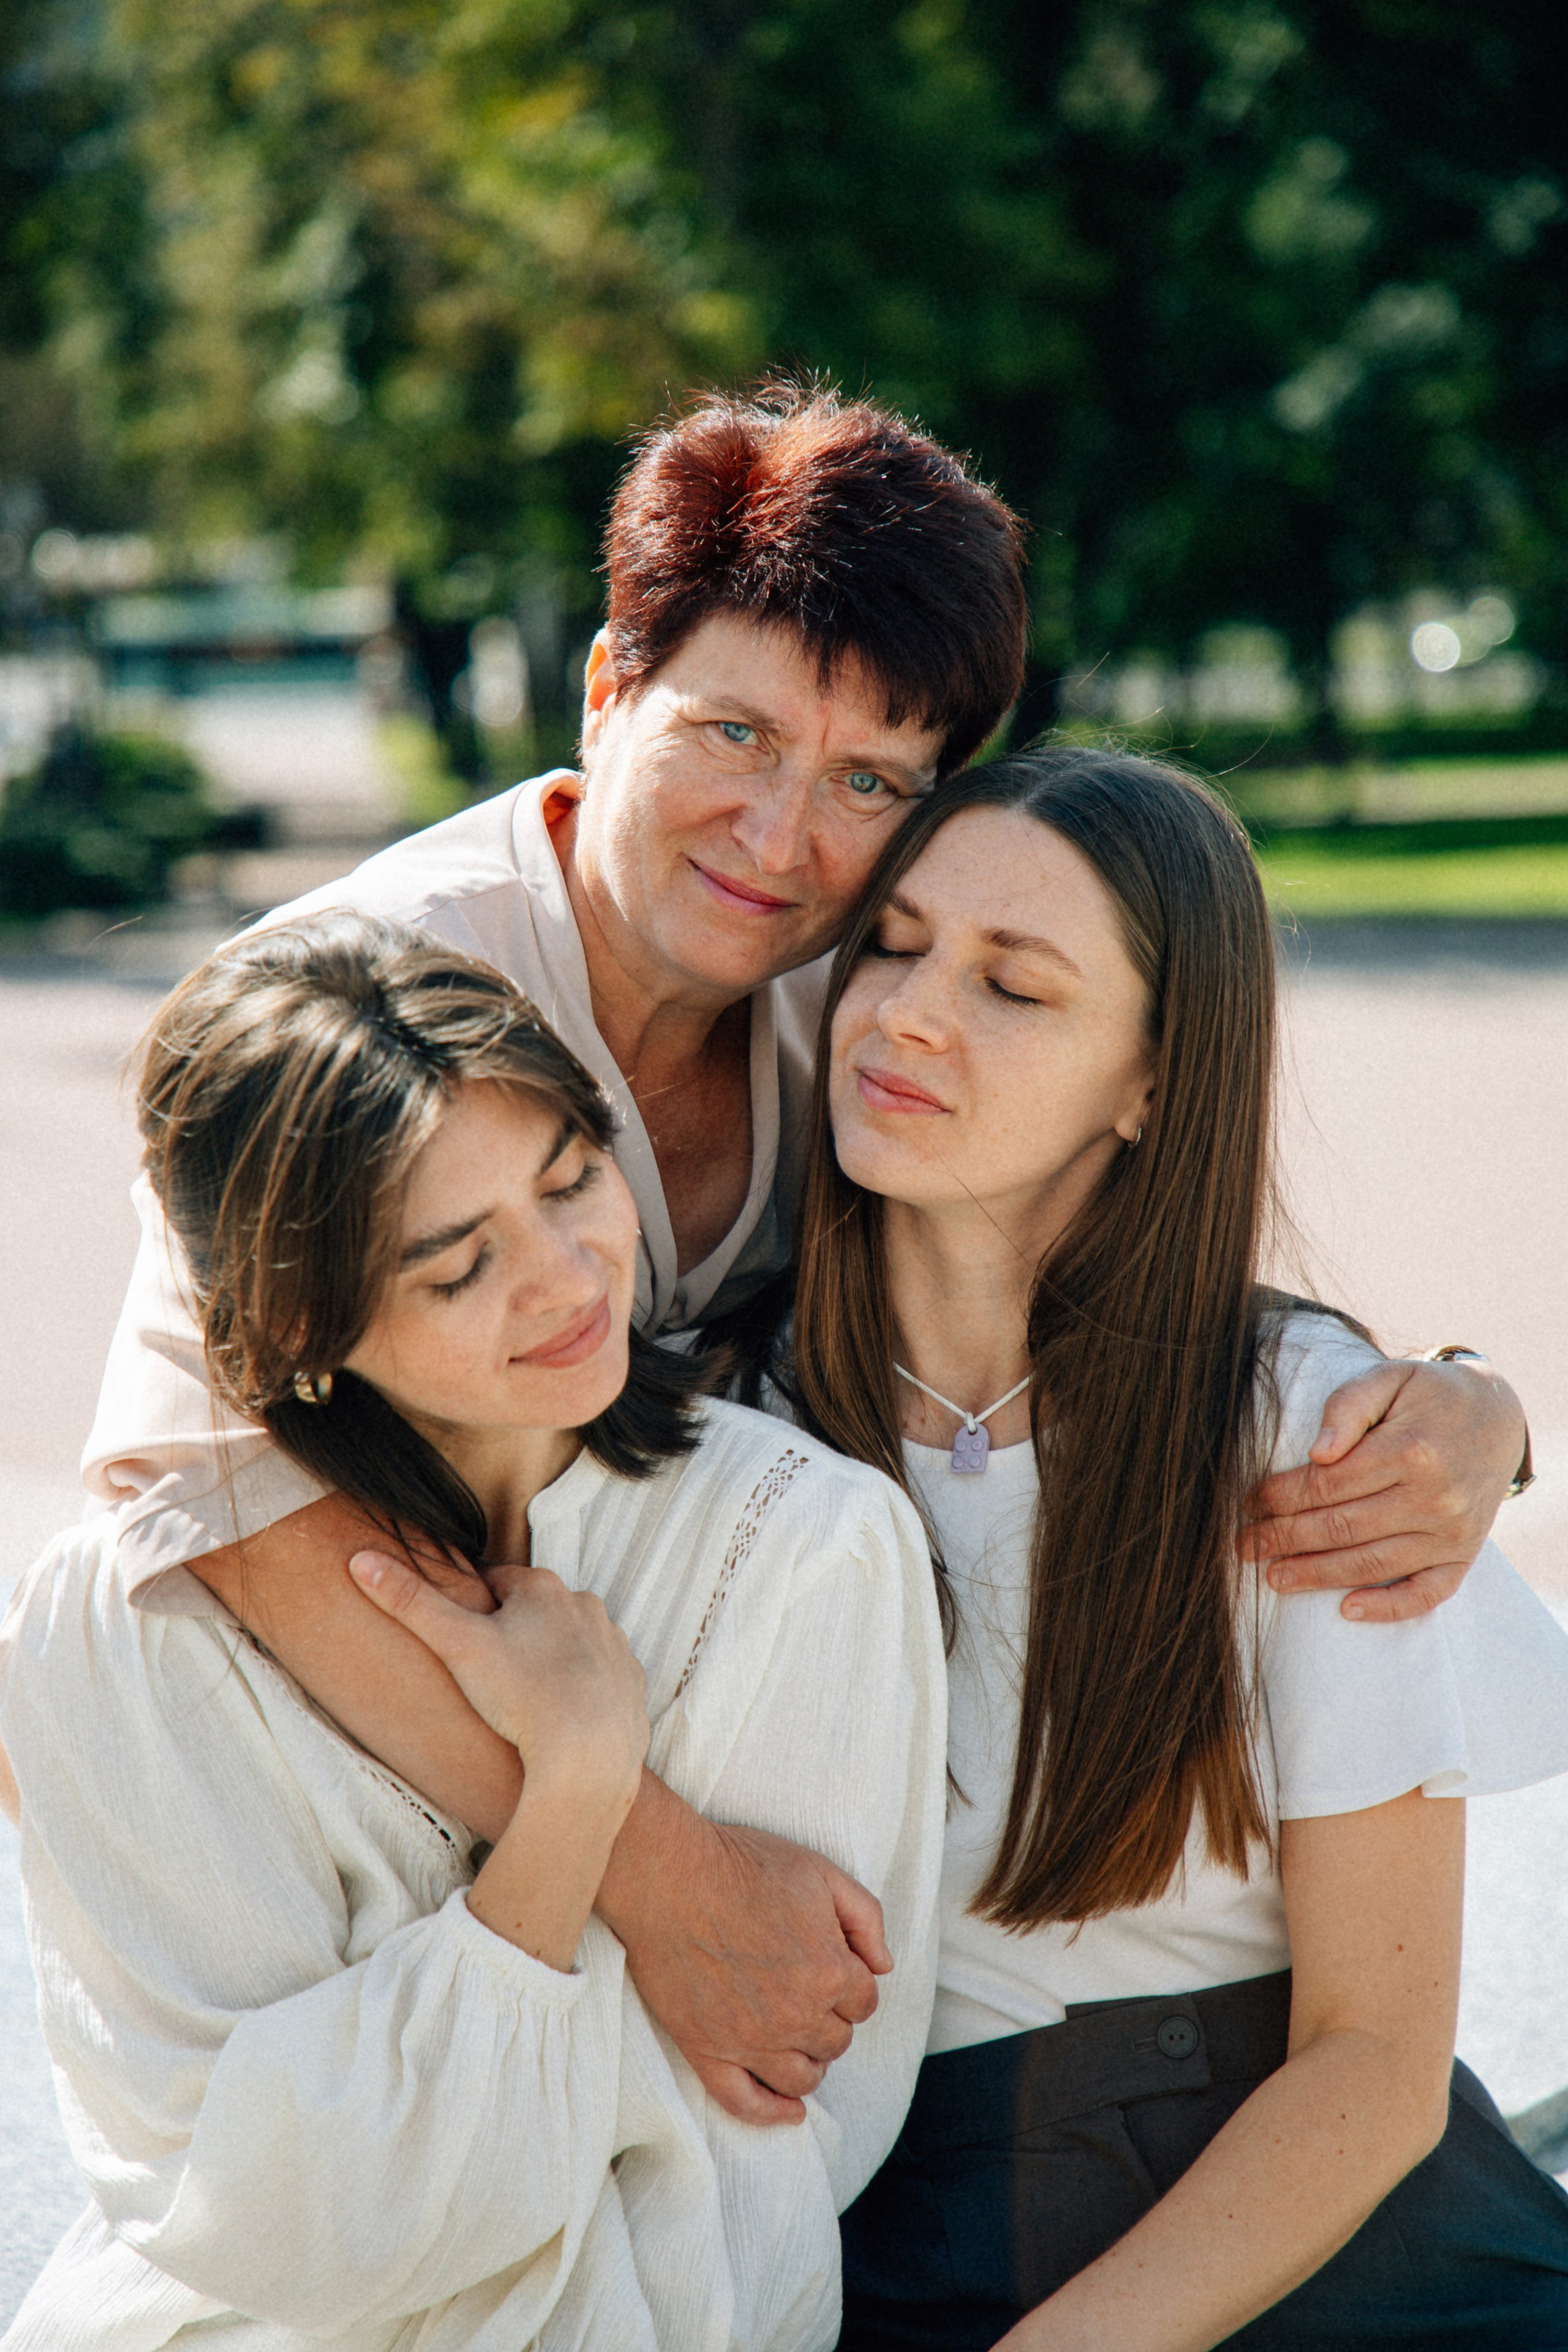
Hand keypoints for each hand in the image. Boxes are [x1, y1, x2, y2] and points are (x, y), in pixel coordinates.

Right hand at [349, 1550, 648, 1806]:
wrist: (589, 1756)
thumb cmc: (521, 1696)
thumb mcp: (456, 1645)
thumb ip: (410, 1601)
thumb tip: (361, 1559)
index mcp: (544, 1588)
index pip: (497, 1583)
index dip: (473, 1607)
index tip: (459, 1636)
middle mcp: (587, 1607)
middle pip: (536, 1613)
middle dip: (512, 1633)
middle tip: (485, 1672)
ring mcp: (615, 1645)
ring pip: (569, 1644)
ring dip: (548, 1661)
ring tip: (520, 1699)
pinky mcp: (632, 1684)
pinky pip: (600, 1679)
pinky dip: (580, 1692)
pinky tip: (559, 1718)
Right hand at [596, 1775, 891, 2124]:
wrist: (668, 1875)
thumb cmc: (743, 1866)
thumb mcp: (821, 1872)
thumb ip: (866, 1917)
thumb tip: (884, 1965)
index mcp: (829, 1970)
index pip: (864, 2002)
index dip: (853, 1985)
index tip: (835, 1970)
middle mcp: (796, 2015)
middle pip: (836, 2041)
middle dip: (832, 2020)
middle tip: (809, 1995)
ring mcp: (750, 2040)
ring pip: (802, 2077)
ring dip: (810, 2063)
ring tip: (800, 2043)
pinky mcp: (707, 2051)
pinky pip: (745, 2101)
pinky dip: (771, 2113)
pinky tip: (789, 2111)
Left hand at [1242, 1356, 1526, 1622]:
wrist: (1495, 1418)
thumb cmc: (1427, 1394)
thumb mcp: (1388, 1378)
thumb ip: (1348, 1406)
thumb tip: (1317, 1452)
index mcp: (1411, 1450)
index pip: (1326, 1484)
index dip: (1279, 1496)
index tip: (1248, 1502)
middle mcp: (1434, 1497)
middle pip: (1341, 1527)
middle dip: (1283, 1538)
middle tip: (1244, 1544)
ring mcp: (1451, 1532)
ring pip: (1371, 1564)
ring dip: (1315, 1575)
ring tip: (1272, 1577)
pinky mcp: (1464, 1554)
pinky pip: (1427, 1592)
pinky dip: (1388, 1607)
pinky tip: (1346, 1610)